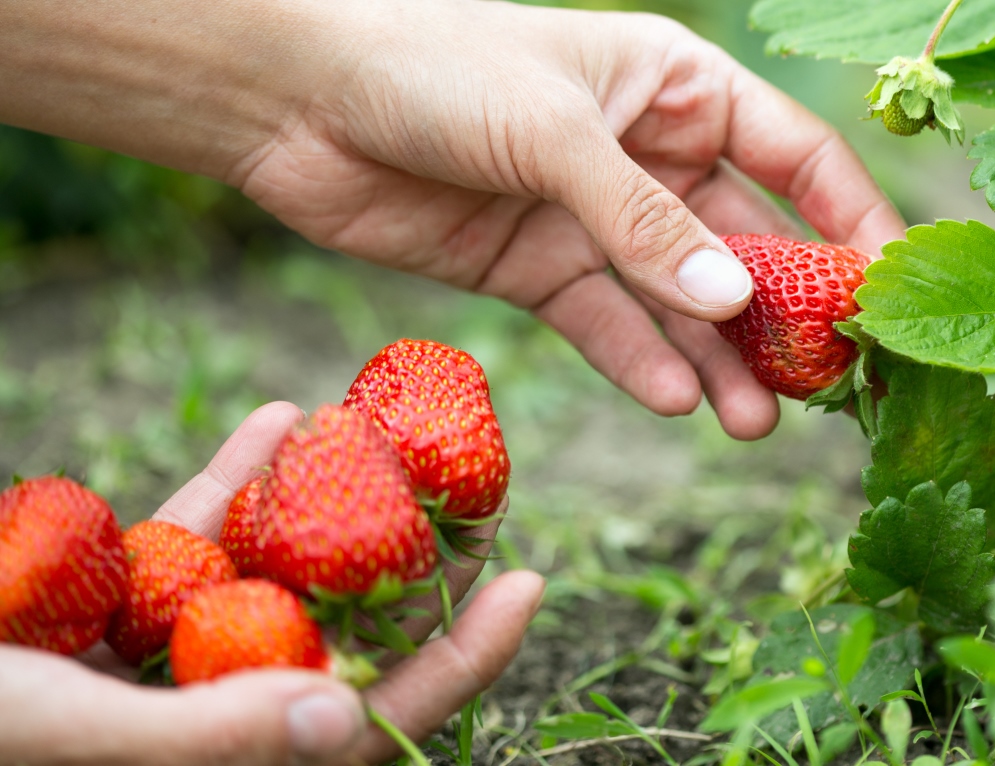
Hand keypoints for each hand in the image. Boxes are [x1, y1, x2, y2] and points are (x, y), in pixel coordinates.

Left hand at [0, 0, 906, 439]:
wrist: (294, 100)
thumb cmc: (434, 68)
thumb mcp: (556, 133)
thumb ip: (644, 222)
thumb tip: (733, 303)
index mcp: (676, 87)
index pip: (796, 159)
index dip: (849, 223)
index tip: (887, 294)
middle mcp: (649, 154)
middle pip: (746, 242)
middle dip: (782, 314)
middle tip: (823, 386)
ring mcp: (594, 217)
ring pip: (680, 299)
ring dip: (719, 357)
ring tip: (755, 421)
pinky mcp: (538, 269)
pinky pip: (608, 324)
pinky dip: (642, 361)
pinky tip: (679, 401)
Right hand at [0, 402, 544, 765]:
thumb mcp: (69, 734)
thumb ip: (208, 738)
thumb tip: (344, 720)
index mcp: (226, 760)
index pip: (373, 720)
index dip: (460, 659)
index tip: (531, 580)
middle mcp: (209, 712)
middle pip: (342, 633)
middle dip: (410, 561)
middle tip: (478, 483)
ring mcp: (161, 654)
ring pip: (273, 574)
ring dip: (329, 506)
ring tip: (387, 434)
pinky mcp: (105, 601)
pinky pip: (186, 540)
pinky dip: (227, 482)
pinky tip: (275, 418)